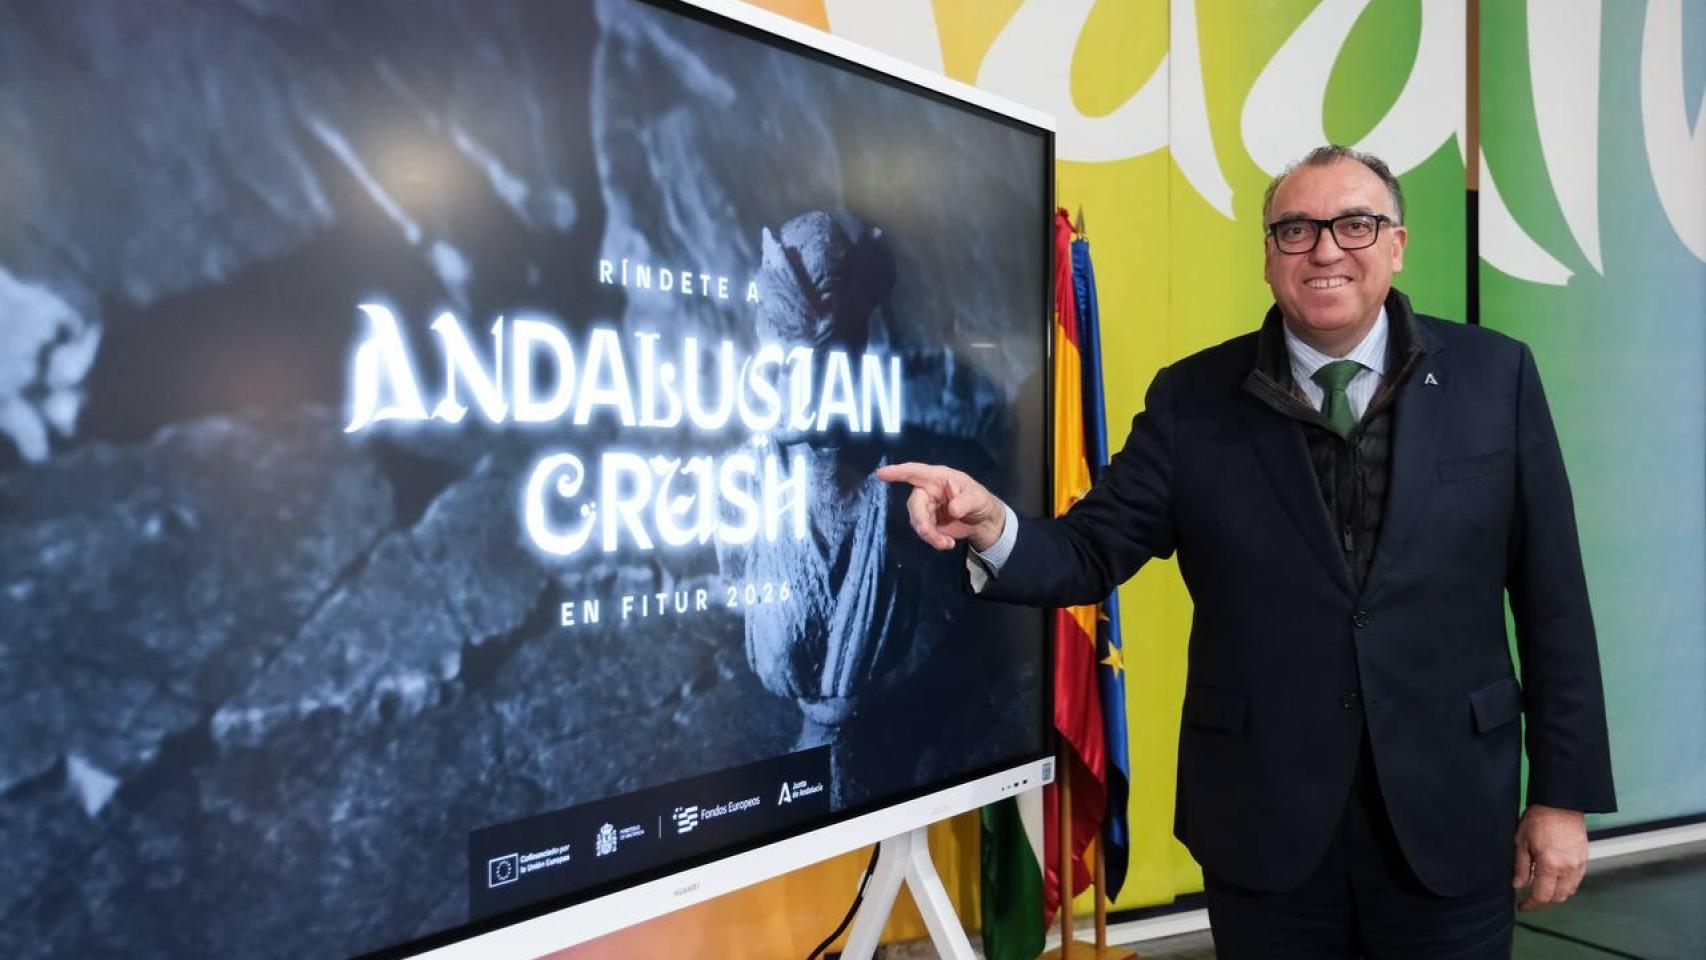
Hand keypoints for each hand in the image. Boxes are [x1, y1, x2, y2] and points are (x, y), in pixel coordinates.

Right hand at [874, 462, 1006, 551]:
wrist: (983, 521)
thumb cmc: (980, 500)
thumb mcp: (977, 498)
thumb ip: (965, 502)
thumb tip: (952, 509)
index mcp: (937, 478)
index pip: (915, 472)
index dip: (897, 472)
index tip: (880, 474)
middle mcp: (928, 491)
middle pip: (914, 504)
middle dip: (920, 521)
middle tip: (930, 534)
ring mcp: (927, 508)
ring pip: (917, 521)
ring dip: (929, 535)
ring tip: (947, 544)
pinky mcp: (929, 523)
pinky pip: (924, 532)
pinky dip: (934, 540)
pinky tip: (948, 544)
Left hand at [1512, 804, 1587, 910]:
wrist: (1561, 803)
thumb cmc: (1539, 818)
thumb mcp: (1521, 841)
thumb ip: (1521, 866)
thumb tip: (1517, 885)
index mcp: (1550, 865)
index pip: (1542, 896)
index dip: (1531, 904)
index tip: (1522, 906)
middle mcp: (1568, 868)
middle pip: (1558, 897)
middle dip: (1543, 901)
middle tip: (1529, 899)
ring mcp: (1579, 865)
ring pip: (1569, 891)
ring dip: (1555, 895)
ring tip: (1541, 889)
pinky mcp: (1584, 859)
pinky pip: (1576, 881)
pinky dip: (1565, 885)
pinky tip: (1554, 879)